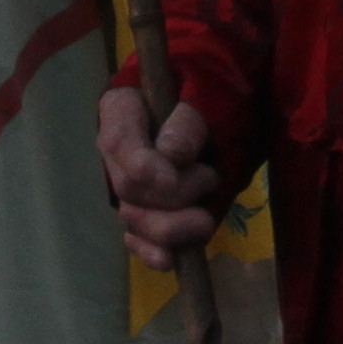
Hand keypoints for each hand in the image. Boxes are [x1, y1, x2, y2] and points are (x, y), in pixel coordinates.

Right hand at [96, 81, 224, 267]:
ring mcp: (132, 183)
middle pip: (129, 188)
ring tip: (204, 218)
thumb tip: (172, 155)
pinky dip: (153, 252)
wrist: (224, 96)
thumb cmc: (212, 84)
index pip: (118, 141)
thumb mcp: (207, 89)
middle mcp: (119, 151)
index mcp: (123, 109)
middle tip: (209, 179)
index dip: (141, 164)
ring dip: (169, 227)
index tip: (170, 178)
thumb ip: (189, 120)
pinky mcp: (149, 209)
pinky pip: (140, 239)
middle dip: (171, 197)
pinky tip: (170, 260)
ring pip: (134, 218)